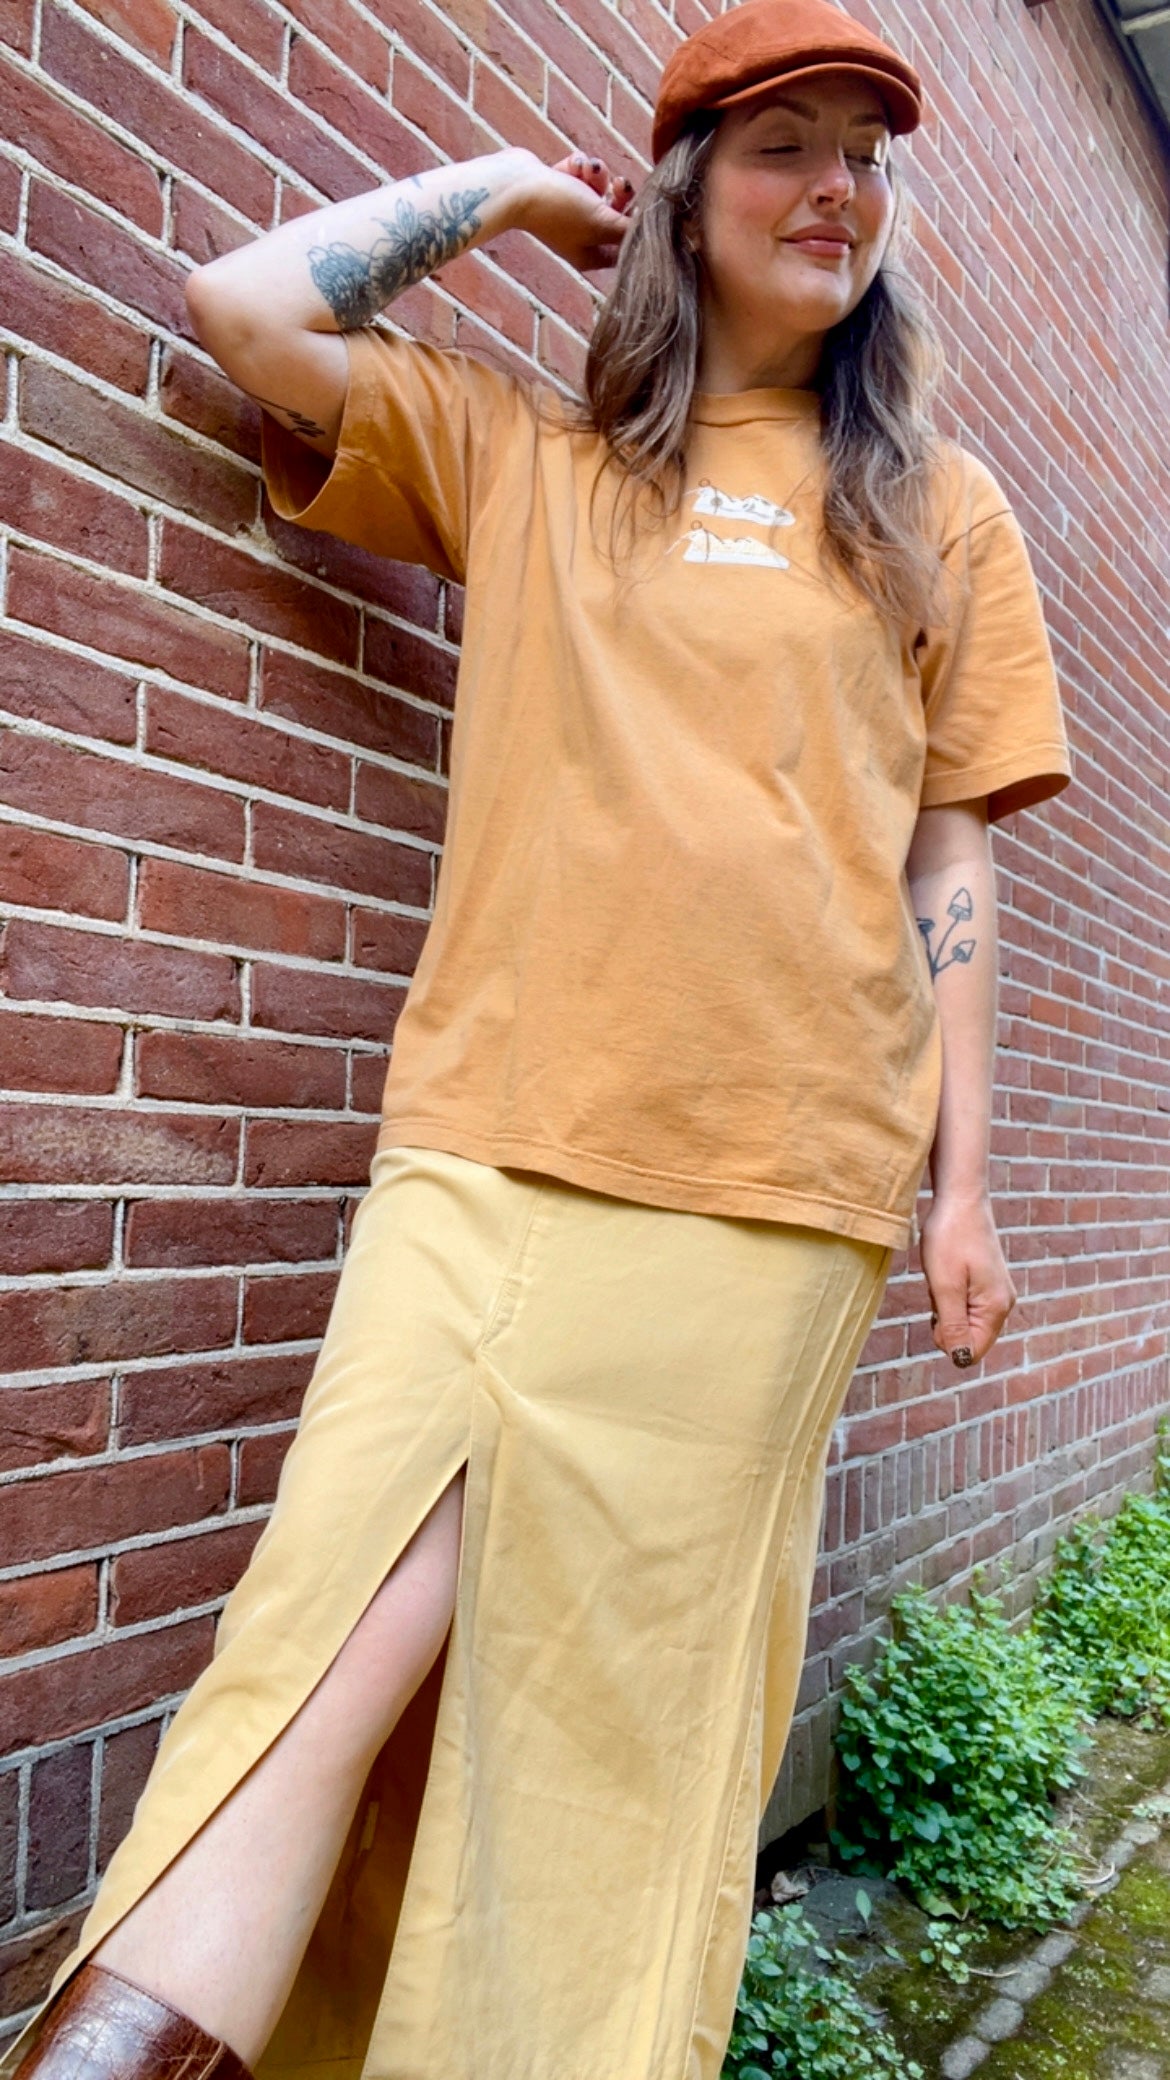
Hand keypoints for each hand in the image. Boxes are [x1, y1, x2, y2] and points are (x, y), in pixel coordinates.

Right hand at [514, 148, 636, 272]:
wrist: (515, 186)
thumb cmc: (559, 209)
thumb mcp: (602, 221)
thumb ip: (629, 227)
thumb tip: (653, 228)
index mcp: (590, 255)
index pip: (624, 244)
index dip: (636, 224)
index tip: (643, 206)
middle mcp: (580, 236)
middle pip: (615, 214)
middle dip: (618, 194)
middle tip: (620, 184)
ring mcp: (568, 211)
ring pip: (599, 188)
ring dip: (597, 175)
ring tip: (587, 170)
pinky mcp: (558, 187)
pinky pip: (580, 173)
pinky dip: (578, 166)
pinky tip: (571, 165)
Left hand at [918, 1193, 1017, 1367]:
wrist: (960, 1198)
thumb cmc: (950, 1238)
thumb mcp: (945, 1286)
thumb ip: (953, 1325)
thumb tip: (959, 1358)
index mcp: (997, 1308)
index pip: (970, 1352)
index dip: (946, 1338)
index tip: (937, 1309)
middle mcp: (1003, 1304)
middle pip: (967, 1336)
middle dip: (945, 1319)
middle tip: (941, 1287)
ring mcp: (997, 1293)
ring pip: (962, 1320)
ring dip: (944, 1305)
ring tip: (944, 1275)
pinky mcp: (987, 1282)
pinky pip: (963, 1304)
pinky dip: (948, 1293)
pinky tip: (947, 1270)